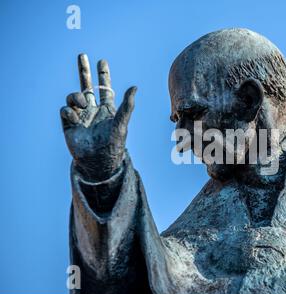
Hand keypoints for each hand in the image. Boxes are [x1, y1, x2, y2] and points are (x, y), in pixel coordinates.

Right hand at [61, 54, 136, 180]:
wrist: (99, 162)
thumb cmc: (114, 144)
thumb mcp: (122, 123)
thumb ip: (128, 105)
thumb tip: (135, 87)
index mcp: (107, 109)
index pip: (104, 89)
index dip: (103, 76)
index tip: (102, 61)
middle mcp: (93, 111)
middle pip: (86, 86)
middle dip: (84, 71)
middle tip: (82, 55)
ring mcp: (80, 116)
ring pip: (74, 96)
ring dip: (77, 96)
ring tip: (83, 104)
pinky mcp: (69, 124)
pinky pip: (65, 110)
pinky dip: (70, 112)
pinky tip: (76, 119)